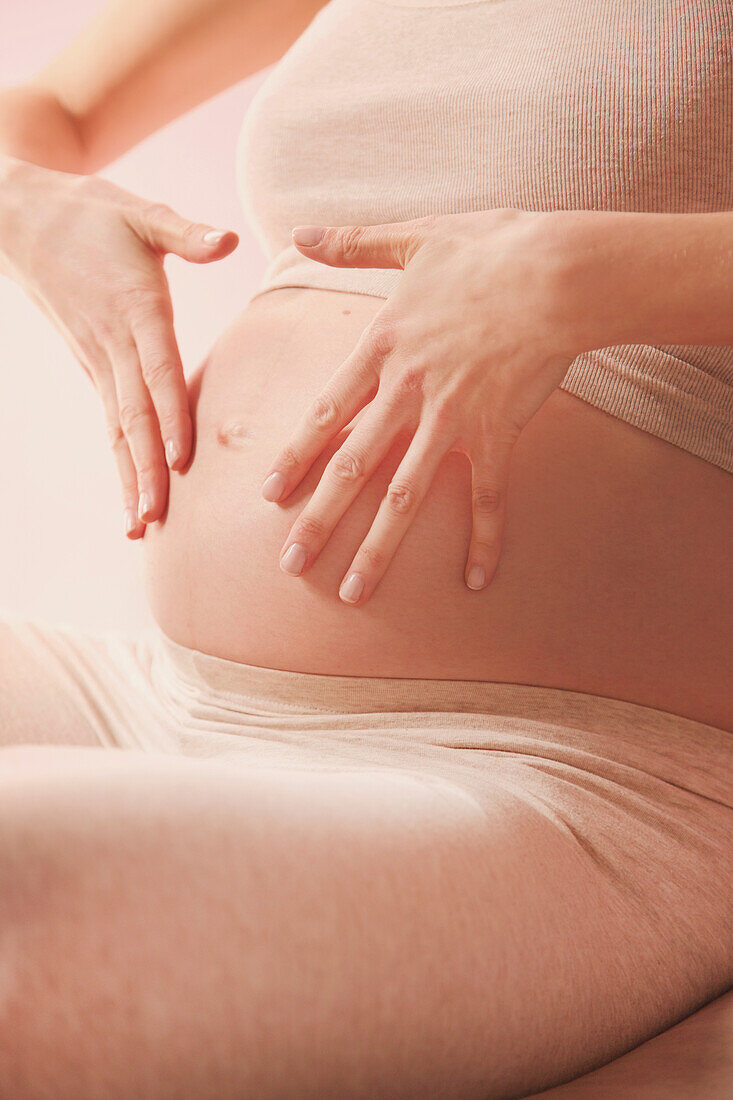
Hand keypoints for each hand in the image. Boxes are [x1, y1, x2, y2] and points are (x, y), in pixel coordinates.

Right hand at [0, 157, 237, 537]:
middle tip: (157, 519)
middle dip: (146, 470)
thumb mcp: (141, 213)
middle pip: (135, 416)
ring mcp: (99, 361)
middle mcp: (115, 344)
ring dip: (130, 478)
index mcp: (136, 309)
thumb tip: (228, 240)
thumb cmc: (91, 213)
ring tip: (141, 528)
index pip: (157, 372)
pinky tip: (132, 499)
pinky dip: (122, 461)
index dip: (170, 416)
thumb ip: (186, 233)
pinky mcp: (94, 368)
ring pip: (119, 429)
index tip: (181, 460)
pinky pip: (111, 423)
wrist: (18, 219)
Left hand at [261, 208, 590, 603]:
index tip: (268, 494)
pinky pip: (487, 498)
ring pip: (405, 496)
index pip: (327, 413)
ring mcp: (452, 419)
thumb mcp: (414, 237)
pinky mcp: (498, 435)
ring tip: (353, 592)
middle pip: (352, 468)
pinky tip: (474, 581)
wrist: (558, 271)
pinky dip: (482, 540)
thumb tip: (301, 231)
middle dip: (318, 520)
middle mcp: (408, 392)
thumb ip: (353, 242)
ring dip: (377, 547)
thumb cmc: (489, 249)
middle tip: (290, 564)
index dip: (295, 456)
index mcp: (384, 348)